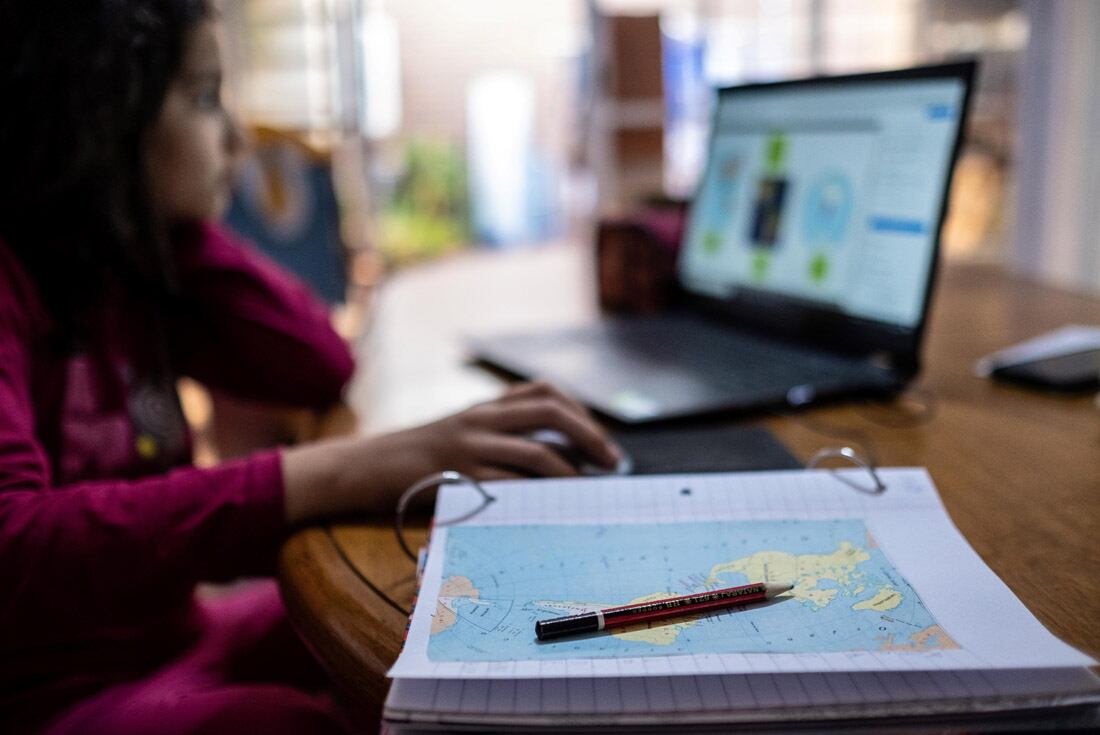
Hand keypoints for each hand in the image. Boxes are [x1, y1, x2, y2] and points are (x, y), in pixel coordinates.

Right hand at [281, 382, 621, 522]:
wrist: (362, 468)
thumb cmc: (415, 460)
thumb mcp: (458, 438)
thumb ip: (499, 441)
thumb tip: (557, 463)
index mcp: (484, 407)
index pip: (544, 391)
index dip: (580, 413)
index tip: (600, 441)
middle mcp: (481, 418)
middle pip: (550, 411)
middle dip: (590, 436)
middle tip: (613, 463)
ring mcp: (469, 446)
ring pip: (537, 452)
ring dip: (571, 473)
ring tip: (588, 493)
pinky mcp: (458, 477)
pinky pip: (509, 486)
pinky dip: (536, 498)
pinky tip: (550, 512)